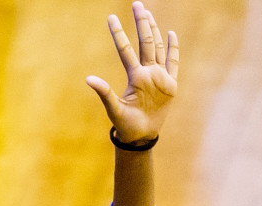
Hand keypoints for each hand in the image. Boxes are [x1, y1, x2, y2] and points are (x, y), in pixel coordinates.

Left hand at [86, 2, 178, 143]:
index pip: (125, 50)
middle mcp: (147, 73)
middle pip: (145, 43)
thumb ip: (104, 93)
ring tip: (148, 14)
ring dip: (154, 30)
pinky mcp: (170, 85)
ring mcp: (159, 77)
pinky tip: (171, 34)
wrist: (141, 136)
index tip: (110, 18)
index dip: (119, 34)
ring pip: (157, 48)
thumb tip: (88, 79)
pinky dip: (173, 49)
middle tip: (137, 4)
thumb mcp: (114, 109)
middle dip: (141, 23)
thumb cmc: (125, 125)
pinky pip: (173, 63)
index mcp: (135, 77)